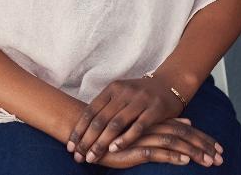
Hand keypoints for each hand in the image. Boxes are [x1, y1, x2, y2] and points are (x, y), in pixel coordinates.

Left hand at [68, 76, 185, 162]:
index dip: (79, 129)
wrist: (170, 84)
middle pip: (100, 119)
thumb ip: (106, 107)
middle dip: (87, 140)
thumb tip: (82, 128)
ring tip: (92, 157)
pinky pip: (137, 126)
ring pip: (116, 124)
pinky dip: (125, 139)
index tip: (70, 146)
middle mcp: (124, 92)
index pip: (90, 111)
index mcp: (113, 88)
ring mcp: (140, 100)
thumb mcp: (121, 94)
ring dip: (102, 142)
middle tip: (78, 156)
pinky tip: (115, 150)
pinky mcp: (154, 109)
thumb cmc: (140, 94)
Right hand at [98, 118, 223, 169]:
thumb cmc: (117, 130)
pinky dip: (172, 156)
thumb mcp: (144, 127)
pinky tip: (184, 161)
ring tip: (210, 162)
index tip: (219, 148)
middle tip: (222, 158)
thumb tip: (188, 123)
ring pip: (175, 143)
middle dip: (204, 146)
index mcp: (157, 121)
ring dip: (194, 152)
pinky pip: (156, 152)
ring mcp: (144, 136)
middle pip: (185, 135)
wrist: (89, 129)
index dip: (203, 138)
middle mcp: (153, 126)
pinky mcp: (133, 147)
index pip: (185, 129)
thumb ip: (165, 124)